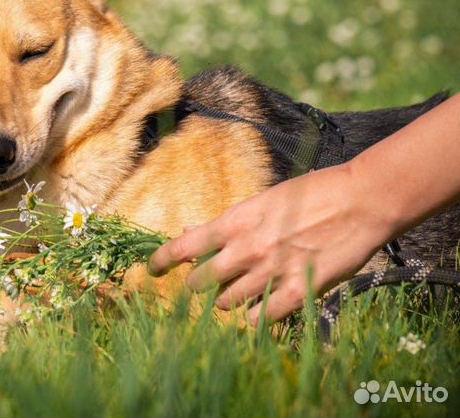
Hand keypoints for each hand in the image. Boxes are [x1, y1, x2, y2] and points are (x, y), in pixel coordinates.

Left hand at [147, 162, 390, 324]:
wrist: (360, 201)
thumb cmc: (311, 194)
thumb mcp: (264, 201)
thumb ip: (227, 223)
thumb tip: (190, 231)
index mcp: (237, 221)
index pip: (185, 246)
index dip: (162, 260)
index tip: (152, 270)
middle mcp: (248, 248)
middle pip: (201, 281)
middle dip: (198, 284)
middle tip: (207, 282)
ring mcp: (272, 272)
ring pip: (227, 302)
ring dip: (228, 300)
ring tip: (241, 291)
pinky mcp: (299, 291)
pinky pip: (261, 319)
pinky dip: (255, 318)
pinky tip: (260, 311)